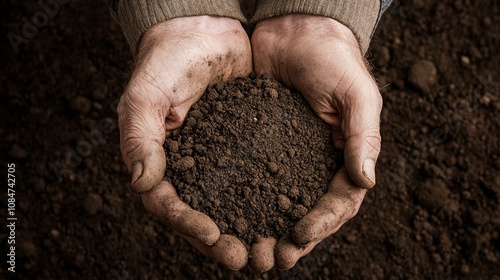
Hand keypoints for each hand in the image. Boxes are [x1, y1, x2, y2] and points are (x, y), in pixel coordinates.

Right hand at [117, 16, 251, 269]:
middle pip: (200, 214)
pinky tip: (287, 211)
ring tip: (272, 249)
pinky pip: (254, 178)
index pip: (166, 204)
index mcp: (158, 159)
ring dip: (248, 229)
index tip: (213, 235)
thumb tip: (142, 183)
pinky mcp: (243, 146)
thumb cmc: (166, 59)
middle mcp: (187, 166)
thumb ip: (140, 137)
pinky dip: (267, 199)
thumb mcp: (146, 93)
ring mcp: (216, 158)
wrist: (201, 30)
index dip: (187, 224)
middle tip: (247, 258)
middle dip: (221, 240)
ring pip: (230, 204)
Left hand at [250, 15, 381, 269]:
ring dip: (266, 229)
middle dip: (293, 239)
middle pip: (309, 212)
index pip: (341, 202)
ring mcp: (288, 157)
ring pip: (280, 203)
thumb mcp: (357, 94)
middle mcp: (317, 163)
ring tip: (249, 249)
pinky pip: (254, 178)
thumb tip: (366, 181)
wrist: (296, 30)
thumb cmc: (334, 58)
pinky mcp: (260, 145)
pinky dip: (245, 200)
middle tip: (271, 259)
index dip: (322, 223)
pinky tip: (228, 215)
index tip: (298, 236)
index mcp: (346, 156)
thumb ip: (362, 136)